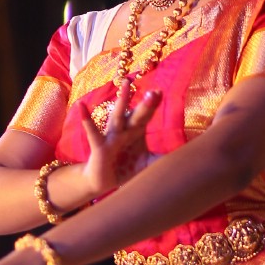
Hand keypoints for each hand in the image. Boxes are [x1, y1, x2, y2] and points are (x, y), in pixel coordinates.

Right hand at [79, 77, 161, 195]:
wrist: (102, 180)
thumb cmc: (125, 167)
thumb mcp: (146, 164)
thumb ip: (161, 159)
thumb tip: (183, 159)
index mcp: (135, 132)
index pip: (146, 116)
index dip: (152, 105)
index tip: (159, 92)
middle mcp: (124, 130)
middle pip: (136, 115)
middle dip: (144, 104)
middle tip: (154, 92)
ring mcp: (111, 137)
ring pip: (118, 117)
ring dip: (122, 101)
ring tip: (125, 84)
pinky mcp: (99, 147)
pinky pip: (93, 133)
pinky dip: (86, 120)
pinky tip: (81, 106)